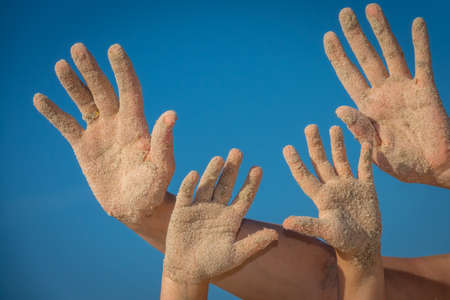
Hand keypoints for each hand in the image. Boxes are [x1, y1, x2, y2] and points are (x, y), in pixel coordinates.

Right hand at [33, 43, 176, 224]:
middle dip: (91, 70)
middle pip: (103, 90)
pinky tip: (40, 99)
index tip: (114, 48)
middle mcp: (118, 123)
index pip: (130, 90)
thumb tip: (171, 114)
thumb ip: (163, 142)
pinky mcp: (84, 147)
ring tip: (60, 65)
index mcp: (137, 125)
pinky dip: (54, 113)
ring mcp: (100, 133)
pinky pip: (66, 125)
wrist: (135, 208)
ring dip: (73, 84)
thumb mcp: (160, 167)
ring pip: (84, 102)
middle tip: (78, 47)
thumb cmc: (153, 189)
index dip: (122, 70)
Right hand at [163, 150, 277, 282]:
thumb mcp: (235, 255)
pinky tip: (194, 174)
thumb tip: (276, 235)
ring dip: (212, 172)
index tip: (258, 168)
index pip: (244, 196)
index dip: (251, 183)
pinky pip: (186, 194)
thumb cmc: (213, 264)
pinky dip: (189, 184)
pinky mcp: (182, 210)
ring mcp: (200, 207)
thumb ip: (254, 243)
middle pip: (226, 184)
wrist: (187, 270)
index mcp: (232, 217)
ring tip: (219, 158)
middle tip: (238, 152)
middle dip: (232, 169)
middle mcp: (217, 208)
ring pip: (208, 185)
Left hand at [282, 125, 380, 269]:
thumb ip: (307, 225)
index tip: (287, 147)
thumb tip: (285, 223)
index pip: (305, 176)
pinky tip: (364, 142)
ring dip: (337, 145)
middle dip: (315, 145)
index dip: (296, 162)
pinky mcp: (366, 189)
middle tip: (310, 127)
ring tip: (333, 127)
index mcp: (321, 196)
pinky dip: (364, 157)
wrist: (363, 247)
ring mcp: (349, 186)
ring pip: (341, 161)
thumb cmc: (342, 241)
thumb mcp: (325, 231)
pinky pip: (365, 169)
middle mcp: (332, 188)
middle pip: (321, 162)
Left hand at [324, 3, 449, 187]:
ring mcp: (405, 89)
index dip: (338, 56)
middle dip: (354, 36)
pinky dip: (420, 43)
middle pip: (365, 58)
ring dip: (381, 31)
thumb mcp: (376, 150)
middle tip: (343, 13)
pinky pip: (423, 62)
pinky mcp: (427, 90)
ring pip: (390, 53)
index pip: (348, 75)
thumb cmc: (404, 164)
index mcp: (368, 107)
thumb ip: (360, 129)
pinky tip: (416, 23)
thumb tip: (339, 108)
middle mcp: (384, 92)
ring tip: (371, 8)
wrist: (435, 169)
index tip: (328, 37)